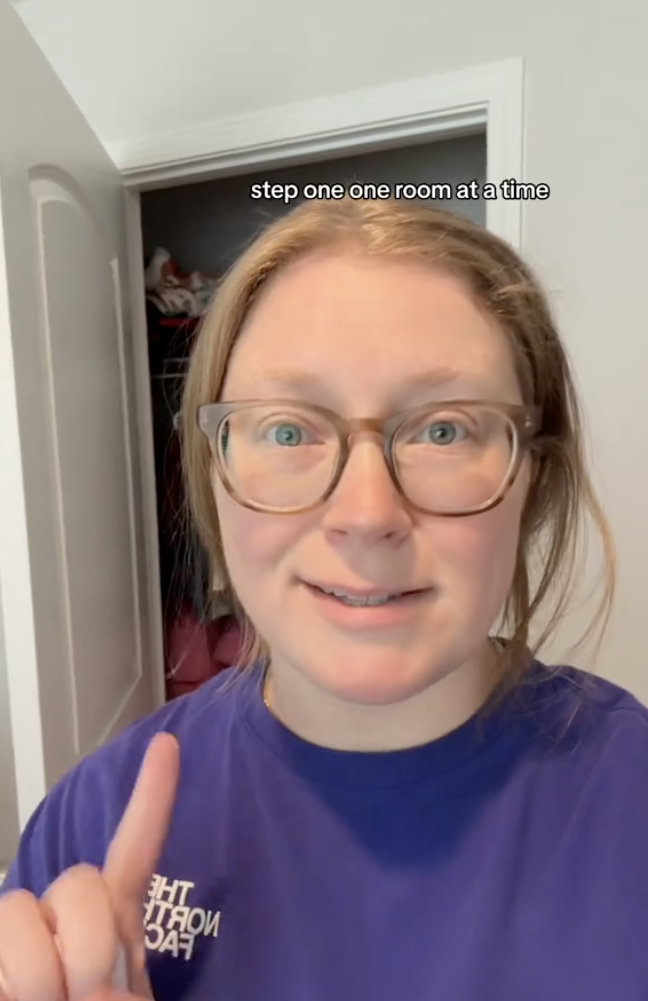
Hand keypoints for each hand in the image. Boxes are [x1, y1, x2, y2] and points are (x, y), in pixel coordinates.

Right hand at [0, 732, 179, 1000]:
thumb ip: (120, 989)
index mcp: (114, 924)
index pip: (136, 849)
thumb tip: (92, 992)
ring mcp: (23, 933)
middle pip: (78, 885)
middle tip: (82, 998)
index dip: (153, 797)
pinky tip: (11, 958)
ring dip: (33, 973)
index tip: (166, 745)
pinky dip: (24, 946)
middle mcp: (68, 917)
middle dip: (84, 945)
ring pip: (17, 913)